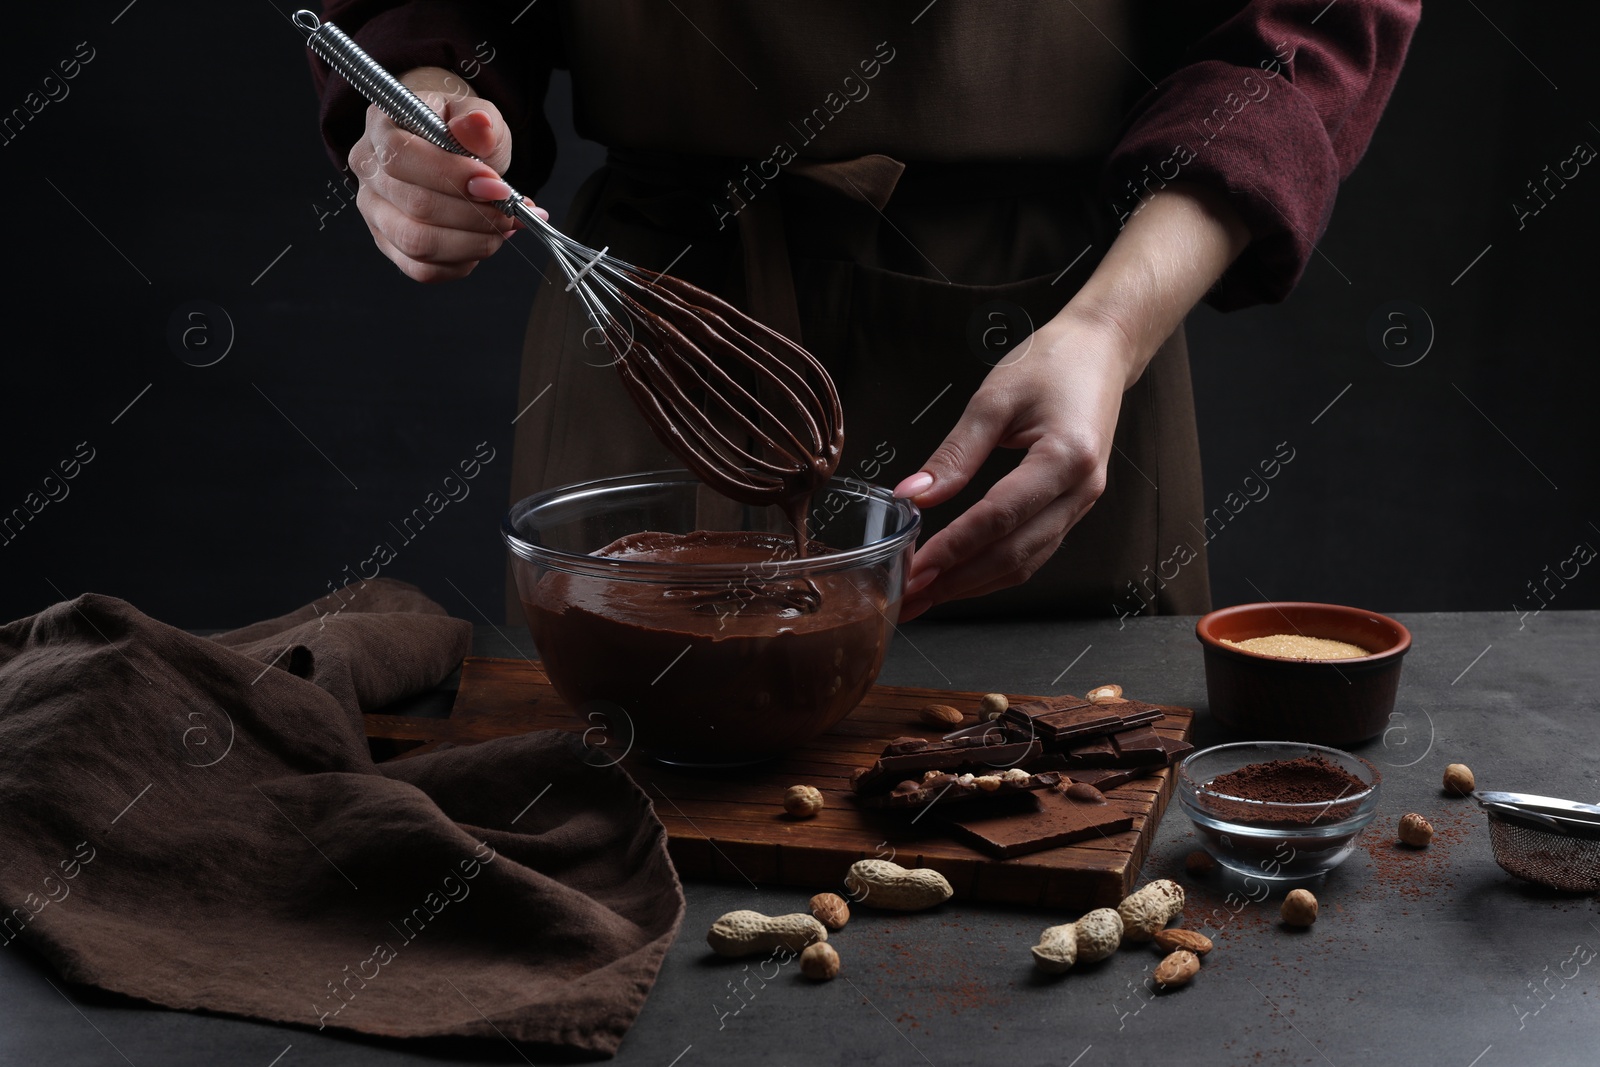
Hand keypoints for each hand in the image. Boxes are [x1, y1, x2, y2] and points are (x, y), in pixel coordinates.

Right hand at [347, 66, 545, 281]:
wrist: (448, 146)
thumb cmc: (458, 130)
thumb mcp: (475, 113)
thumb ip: (477, 121)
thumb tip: (480, 126)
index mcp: (381, 127)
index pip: (402, 156)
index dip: (453, 177)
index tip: (497, 186)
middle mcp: (369, 172)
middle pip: (416, 206)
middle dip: (474, 215)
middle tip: (510, 212)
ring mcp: (375, 212)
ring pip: (419, 244)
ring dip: (473, 242)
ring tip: (503, 227)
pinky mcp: (389, 244)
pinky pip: (423, 269)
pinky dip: (462, 263)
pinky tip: (483, 242)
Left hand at [892, 182, 1250, 620]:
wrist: (1102, 351)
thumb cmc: (1053, 362)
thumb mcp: (994, 398)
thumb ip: (954, 453)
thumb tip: (912, 497)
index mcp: (1066, 458)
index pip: (999, 518)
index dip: (954, 548)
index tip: (914, 568)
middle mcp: (1081, 490)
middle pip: (1014, 554)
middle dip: (957, 581)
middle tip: (910, 596)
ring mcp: (1082, 503)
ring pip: (1025, 562)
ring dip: (973, 585)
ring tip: (926, 596)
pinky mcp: (1073, 506)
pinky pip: (1034, 550)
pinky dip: (994, 570)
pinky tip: (961, 576)